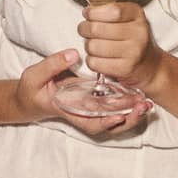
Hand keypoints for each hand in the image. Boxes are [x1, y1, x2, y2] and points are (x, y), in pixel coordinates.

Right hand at [19, 49, 151, 138]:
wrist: (31, 97)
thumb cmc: (31, 89)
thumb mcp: (34, 75)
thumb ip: (53, 64)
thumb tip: (74, 54)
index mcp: (68, 110)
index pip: (89, 122)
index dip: (105, 122)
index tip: (119, 115)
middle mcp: (82, 113)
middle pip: (108, 122)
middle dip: (127, 118)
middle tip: (142, 106)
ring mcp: (89, 108)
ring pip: (114, 118)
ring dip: (131, 114)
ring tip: (147, 103)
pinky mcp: (93, 100)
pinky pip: (113, 107)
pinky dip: (127, 105)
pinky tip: (140, 97)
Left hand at [78, 2, 161, 89]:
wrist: (149, 64)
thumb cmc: (131, 38)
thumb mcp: (127, 17)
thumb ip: (108, 10)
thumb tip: (87, 11)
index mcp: (137, 15)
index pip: (112, 11)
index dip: (93, 12)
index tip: (87, 14)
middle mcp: (138, 33)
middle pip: (97, 29)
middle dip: (84, 29)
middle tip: (84, 30)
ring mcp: (133, 52)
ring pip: (93, 46)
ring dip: (88, 45)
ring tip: (93, 44)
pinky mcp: (125, 68)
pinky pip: (94, 62)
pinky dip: (91, 60)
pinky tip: (98, 57)